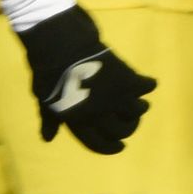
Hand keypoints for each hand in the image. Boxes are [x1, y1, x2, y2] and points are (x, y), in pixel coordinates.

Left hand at [19, 6, 156, 155]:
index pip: (98, 144)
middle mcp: (100, 115)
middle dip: (128, 129)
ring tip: (139, 104)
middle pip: (122, 131)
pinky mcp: (126, 80)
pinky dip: (147, 85)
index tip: (120, 147)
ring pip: (136, 112)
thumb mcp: (45, 101)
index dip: (110, 148)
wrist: (60, 45)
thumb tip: (48, 139)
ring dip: (139, 109)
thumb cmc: (48, 73)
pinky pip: (145, 87)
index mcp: (79, 122)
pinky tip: (146, 83)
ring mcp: (114, 98)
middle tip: (131, 123)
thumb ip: (50, 121)